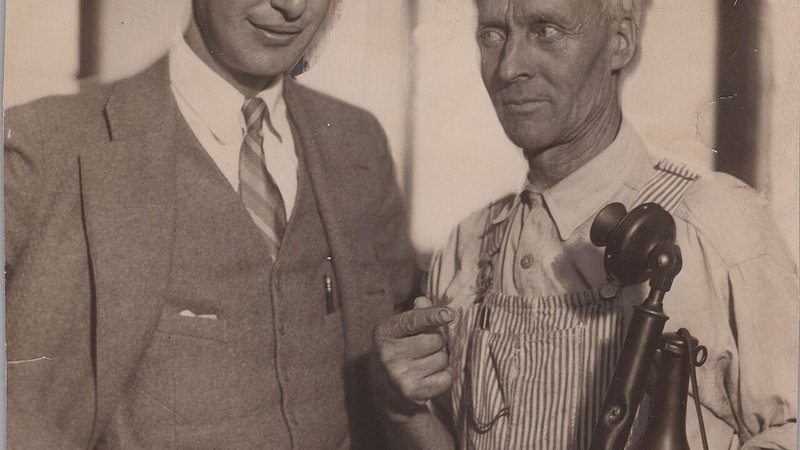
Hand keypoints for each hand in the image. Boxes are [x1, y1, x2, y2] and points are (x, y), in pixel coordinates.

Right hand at [370, 297, 454, 419]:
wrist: (385, 393)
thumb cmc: (397, 353)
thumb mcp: (399, 331)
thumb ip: (414, 314)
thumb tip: (425, 300)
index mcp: (384, 332)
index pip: (412, 320)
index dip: (432, 316)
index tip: (449, 314)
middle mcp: (388, 354)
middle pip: (436, 339)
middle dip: (438, 342)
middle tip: (427, 348)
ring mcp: (399, 375)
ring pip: (442, 358)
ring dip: (441, 359)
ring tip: (425, 364)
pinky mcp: (412, 392)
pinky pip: (446, 377)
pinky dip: (444, 376)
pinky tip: (430, 377)